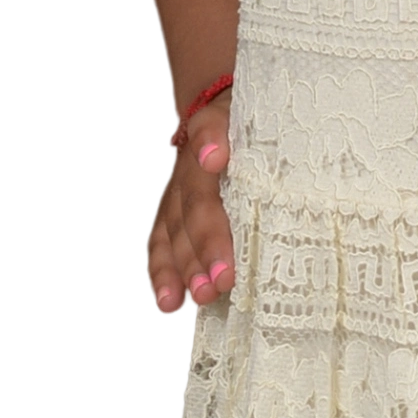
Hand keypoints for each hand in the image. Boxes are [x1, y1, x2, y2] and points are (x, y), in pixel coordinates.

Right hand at [146, 96, 234, 317]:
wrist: (231, 114)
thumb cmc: (254, 122)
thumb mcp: (255, 116)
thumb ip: (228, 130)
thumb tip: (213, 155)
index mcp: (213, 138)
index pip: (210, 157)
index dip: (212, 165)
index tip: (214, 174)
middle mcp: (189, 168)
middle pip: (194, 209)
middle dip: (205, 248)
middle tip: (222, 281)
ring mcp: (178, 193)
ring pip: (175, 233)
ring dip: (185, 268)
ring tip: (199, 297)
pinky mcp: (174, 216)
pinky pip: (162, 246)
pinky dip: (165, 275)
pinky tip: (171, 303)